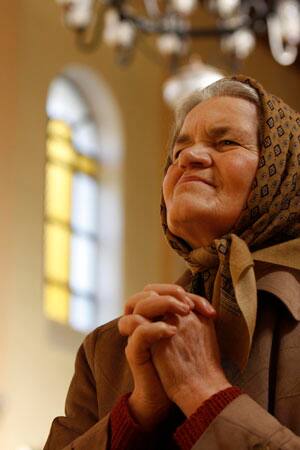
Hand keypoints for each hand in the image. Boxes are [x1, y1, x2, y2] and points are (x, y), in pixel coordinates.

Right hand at [118, 284, 215, 428]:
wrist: (179, 395)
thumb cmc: (187, 363)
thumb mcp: (190, 334)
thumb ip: (191, 317)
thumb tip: (204, 305)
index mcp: (153, 316)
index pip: (159, 289)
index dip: (179, 291)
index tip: (203, 306)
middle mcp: (141, 321)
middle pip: (146, 292)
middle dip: (169, 293)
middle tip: (189, 306)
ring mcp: (135, 335)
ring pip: (137, 305)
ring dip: (163, 303)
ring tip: (184, 312)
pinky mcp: (134, 351)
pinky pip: (139, 332)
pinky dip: (156, 328)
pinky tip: (173, 331)